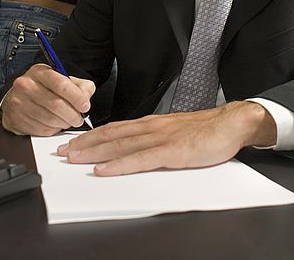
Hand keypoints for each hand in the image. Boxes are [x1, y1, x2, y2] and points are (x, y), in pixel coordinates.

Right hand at [1, 63, 94, 135]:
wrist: (19, 96)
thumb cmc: (44, 88)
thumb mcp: (63, 79)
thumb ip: (80, 85)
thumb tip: (86, 97)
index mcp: (40, 72)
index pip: (62, 85)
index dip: (77, 98)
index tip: (85, 106)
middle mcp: (26, 85)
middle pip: (56, 104)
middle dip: (72, 114)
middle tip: (79, 118)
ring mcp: (18, 102)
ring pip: (49, 119)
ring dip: (64, 123)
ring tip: (68, 121)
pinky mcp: (14, 119)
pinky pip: (40, 129)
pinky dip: (53, 130)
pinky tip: (55, 125)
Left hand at [57, 101, 276, 175]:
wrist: (231, 124)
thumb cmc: (207, 130)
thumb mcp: (176, 132)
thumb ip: (156, 139)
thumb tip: (137, 150)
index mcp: (152, 124)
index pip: (116, 128)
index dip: (92, 136)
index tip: (73, 143)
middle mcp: (152, 127)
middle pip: (112, 135)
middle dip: (85, 144)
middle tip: (62, 152)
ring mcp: (161, 138)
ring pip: (120, 145)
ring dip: (94, 152)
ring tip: (73, 159)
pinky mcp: (172, 151)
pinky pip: (140, 159)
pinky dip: (119, 165)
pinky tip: (104, 170)